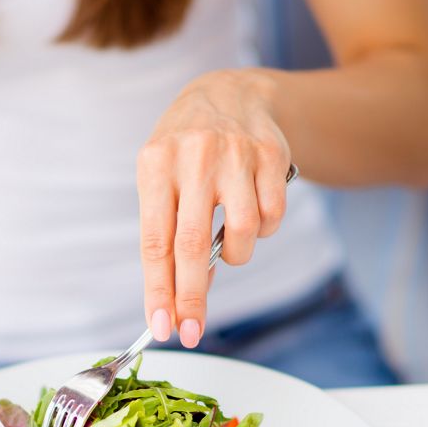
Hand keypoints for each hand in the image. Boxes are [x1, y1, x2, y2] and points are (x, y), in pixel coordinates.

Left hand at [137, 69, 291, 347]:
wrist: (230, 94)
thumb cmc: (185, 151)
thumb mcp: (161, 177)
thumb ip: (167, 230)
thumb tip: (179, 293)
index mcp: (156, 164)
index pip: (155, 241)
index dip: (159, 290)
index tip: (161, 327)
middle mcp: (195, 157)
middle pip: (192, 245)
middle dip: (191, 298)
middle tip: (191, 332)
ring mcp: (236, 154)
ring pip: (241, 234)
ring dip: (235, 256)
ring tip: (228, 245)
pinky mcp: (272, 156)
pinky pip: (271, 217)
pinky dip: (262, 230)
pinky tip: (251, 213)